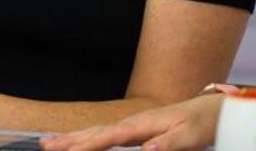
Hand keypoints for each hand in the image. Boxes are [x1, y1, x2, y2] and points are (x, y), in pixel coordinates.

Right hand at [40, 95, 222, 150]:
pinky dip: (85, 138)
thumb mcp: (191, 137)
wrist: (209, 110)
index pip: (108, 136)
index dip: (87, 145)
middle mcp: (130, 124)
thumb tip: (145, 150)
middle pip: (93, 132)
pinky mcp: (132, 131)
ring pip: (94, 132)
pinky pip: (102, 135)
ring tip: (48, 142)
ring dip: (71, 138)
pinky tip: (75, 142)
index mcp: (140, 125)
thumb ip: (168, 144)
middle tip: (45, 145)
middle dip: (69, 140)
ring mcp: (129, 126)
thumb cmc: (201, 124)